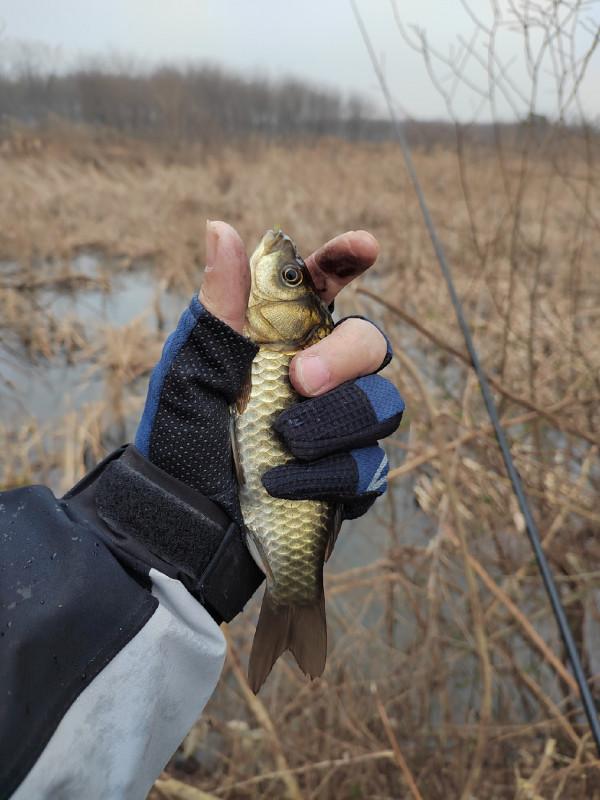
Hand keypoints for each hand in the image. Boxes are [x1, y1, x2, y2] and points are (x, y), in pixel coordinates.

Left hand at [136, 221, 402, 528]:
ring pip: (383, 405)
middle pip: (371, 345)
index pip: (324, 288)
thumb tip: (221, 228)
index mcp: (279, 341)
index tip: (364, 248)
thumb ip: (217, 311)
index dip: (347, 260)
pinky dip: (328, 473)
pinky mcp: (349, 478)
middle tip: (301, 380)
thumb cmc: (181, 444)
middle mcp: (318, 378)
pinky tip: (285, 483)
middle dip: (346, 356)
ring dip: (336, 421)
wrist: (186, 527)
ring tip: (282, 441)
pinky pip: (370, 465)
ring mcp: (339, 429)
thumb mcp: (190, 375)